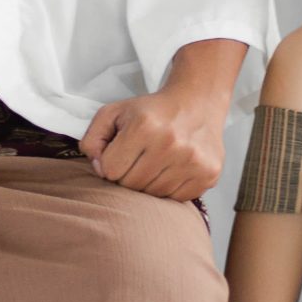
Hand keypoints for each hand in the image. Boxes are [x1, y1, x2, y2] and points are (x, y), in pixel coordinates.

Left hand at [79, 80, 226, 199]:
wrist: (197, 102)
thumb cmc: (151, 111)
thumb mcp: (114, 113)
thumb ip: (93, 139)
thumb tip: (98, 168)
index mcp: (143, 127)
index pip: (110, 171)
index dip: (110, 164)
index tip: (120, 153)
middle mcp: (170, 144)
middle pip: (131, 185)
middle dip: (128, 175)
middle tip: (138, 159)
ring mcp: (192, 161)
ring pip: (153, 195)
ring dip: (148, 184)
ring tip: (155, 163)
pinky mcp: (209, 173)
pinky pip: (176, 199)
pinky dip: (169, 189)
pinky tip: (172, 169)